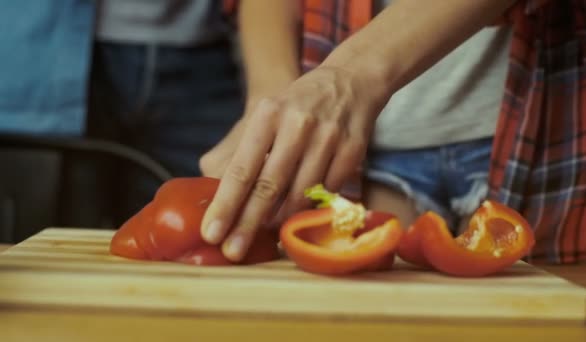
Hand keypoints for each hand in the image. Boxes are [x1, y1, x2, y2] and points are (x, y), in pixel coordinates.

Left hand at [199, 65, 387, 261]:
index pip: (242, 168)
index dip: (226, 204)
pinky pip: (328, 192)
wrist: (351, 81)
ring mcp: (329, 138)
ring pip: (301, 194)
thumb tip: (217, 195)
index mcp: (268, 114)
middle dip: (248, 223)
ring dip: (281, 220)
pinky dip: (311, 209)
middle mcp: (298, 125)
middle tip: (233, 251)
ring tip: (265, 235)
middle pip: (269, 186)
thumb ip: (243, 150)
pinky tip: (298, 216)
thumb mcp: (267, 113)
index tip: (212, 233)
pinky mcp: (353, 150)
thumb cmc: (298, 104)